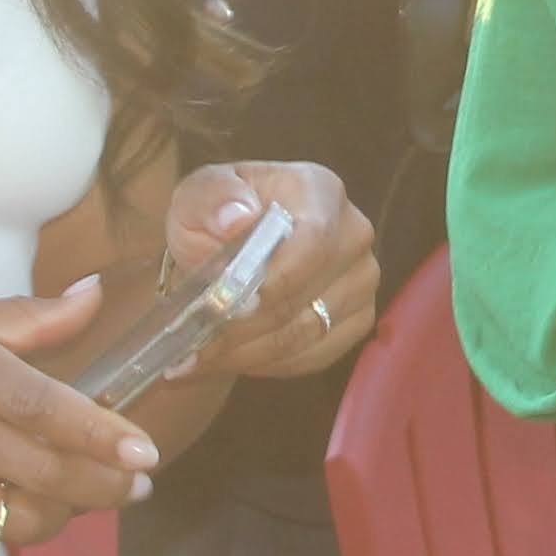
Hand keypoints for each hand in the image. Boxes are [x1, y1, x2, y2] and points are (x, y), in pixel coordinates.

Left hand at [154, 160, 384, 383]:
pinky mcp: (358, 319)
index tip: (221, 306)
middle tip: (193, 347)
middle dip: (245, 327)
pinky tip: (230, 359)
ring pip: (306, 333)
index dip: (271, 280)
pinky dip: (267, 364)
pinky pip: (313, 355)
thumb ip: (212, 199)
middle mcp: (354, 234)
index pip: (312, 241)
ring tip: (199, 359)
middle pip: (307, 294)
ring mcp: (362, 280)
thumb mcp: (198, 196)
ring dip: (248, 353)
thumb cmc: (217, 217)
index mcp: (320, 191)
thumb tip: (235, 218)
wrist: (234, 248)